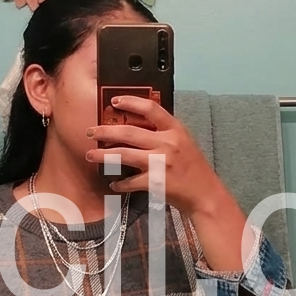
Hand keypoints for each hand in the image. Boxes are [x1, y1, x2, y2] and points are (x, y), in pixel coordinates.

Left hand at [85, 95, 226, 216]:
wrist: (205, 194)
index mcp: (175, 130)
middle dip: (105, 130)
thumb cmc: (193, 168)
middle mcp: (168, 143)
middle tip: (90, 131)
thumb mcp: (184, 142)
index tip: (114, 101)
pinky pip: (130, 181)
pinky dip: (120, 183)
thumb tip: (137, 125)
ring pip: (123, 155)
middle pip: (129, 132)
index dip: (131, 102)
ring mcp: (161, 163)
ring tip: (90, 155)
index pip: (151, 108)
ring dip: (103, 155)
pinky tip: (113, 184)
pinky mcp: (156, 182)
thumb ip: (164, 133)